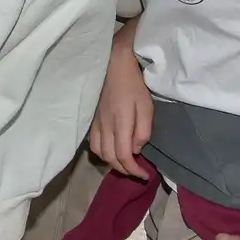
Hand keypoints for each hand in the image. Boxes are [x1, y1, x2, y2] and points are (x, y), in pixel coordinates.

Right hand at [88, 23, 152, 178]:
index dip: (134, 171)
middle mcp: (104, 125)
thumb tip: (136, 149)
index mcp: (120, 123)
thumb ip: (143, 131)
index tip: (145, 176)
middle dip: (124, 169)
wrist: (113, 63)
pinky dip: (103, 151)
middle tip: (137, 172)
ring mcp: (96, 122)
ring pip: (98, 151)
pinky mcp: (92, 118)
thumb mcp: (147, 107)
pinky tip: (112, 147)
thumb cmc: (134, 84)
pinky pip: (93, 141)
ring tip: (124, 161)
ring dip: (111, 161)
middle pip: (109, 158)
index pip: (124, 156)